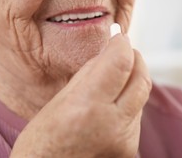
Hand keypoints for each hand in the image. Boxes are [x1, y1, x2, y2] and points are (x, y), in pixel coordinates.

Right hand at [10, 34, 151, 156]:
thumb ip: (88, 74)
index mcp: (86, 107)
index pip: (120, 62)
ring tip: (112, 79)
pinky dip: (128, 102)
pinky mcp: (130, 150)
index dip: (121, 43)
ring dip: (131, 80)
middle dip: (135, 58)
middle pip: (141, 77)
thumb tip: (109, 50)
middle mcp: (112, 124)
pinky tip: (111, 104)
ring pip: (140, 96)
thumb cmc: (41, 145)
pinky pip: (136, 116)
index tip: (117, 35)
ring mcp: (125, 140)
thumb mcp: (57, 103)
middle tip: (123, 49)